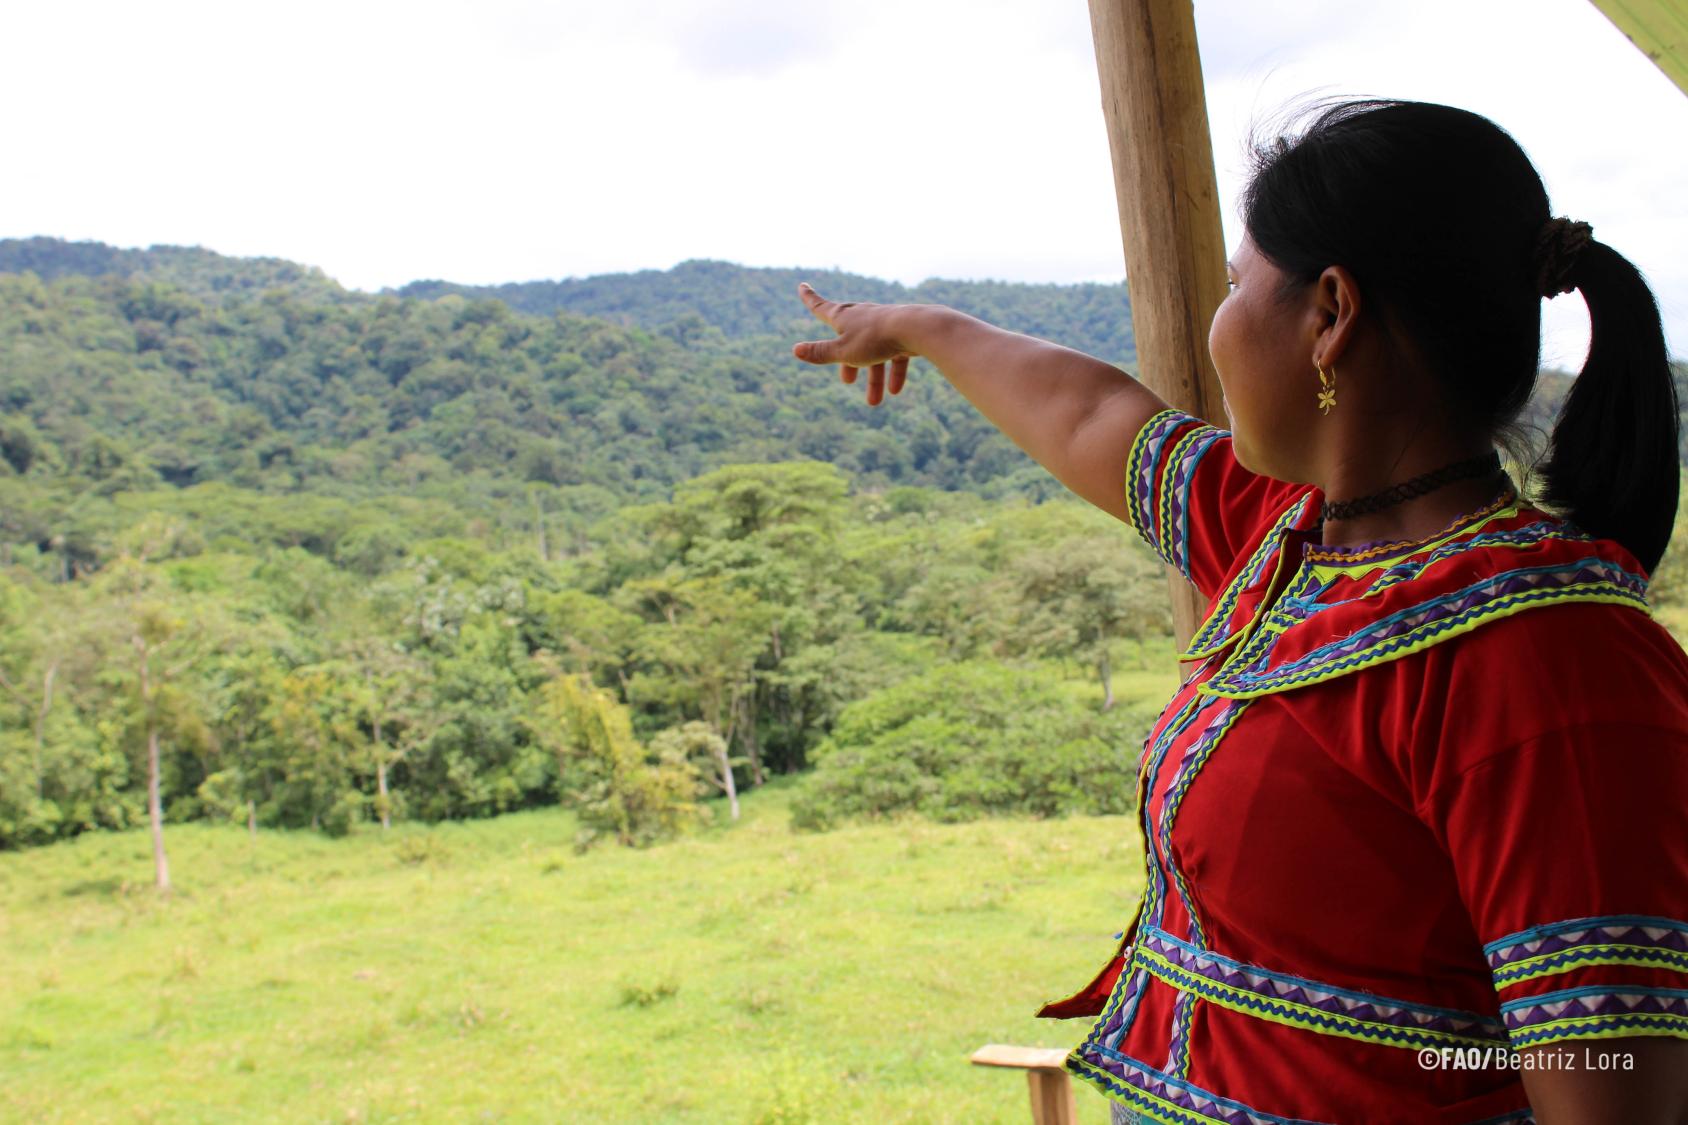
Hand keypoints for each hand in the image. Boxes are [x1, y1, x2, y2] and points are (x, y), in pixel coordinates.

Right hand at [791, 282, 911, 406]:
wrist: (916, 329)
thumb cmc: (875, 338)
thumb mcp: (843, 350)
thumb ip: (821, 353)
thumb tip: (795, 350)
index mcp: (843, 316)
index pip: (820, 307)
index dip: (809, 298)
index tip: (802, 286)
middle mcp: (862, 316)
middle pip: (849, 340)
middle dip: (849, 362)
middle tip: (847, 381)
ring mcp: (883, 324)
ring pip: (874, 354)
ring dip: (873, 379)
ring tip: (873, 403)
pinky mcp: (902, 332)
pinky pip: (895, 355)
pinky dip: (893, 372)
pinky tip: (894, 391)